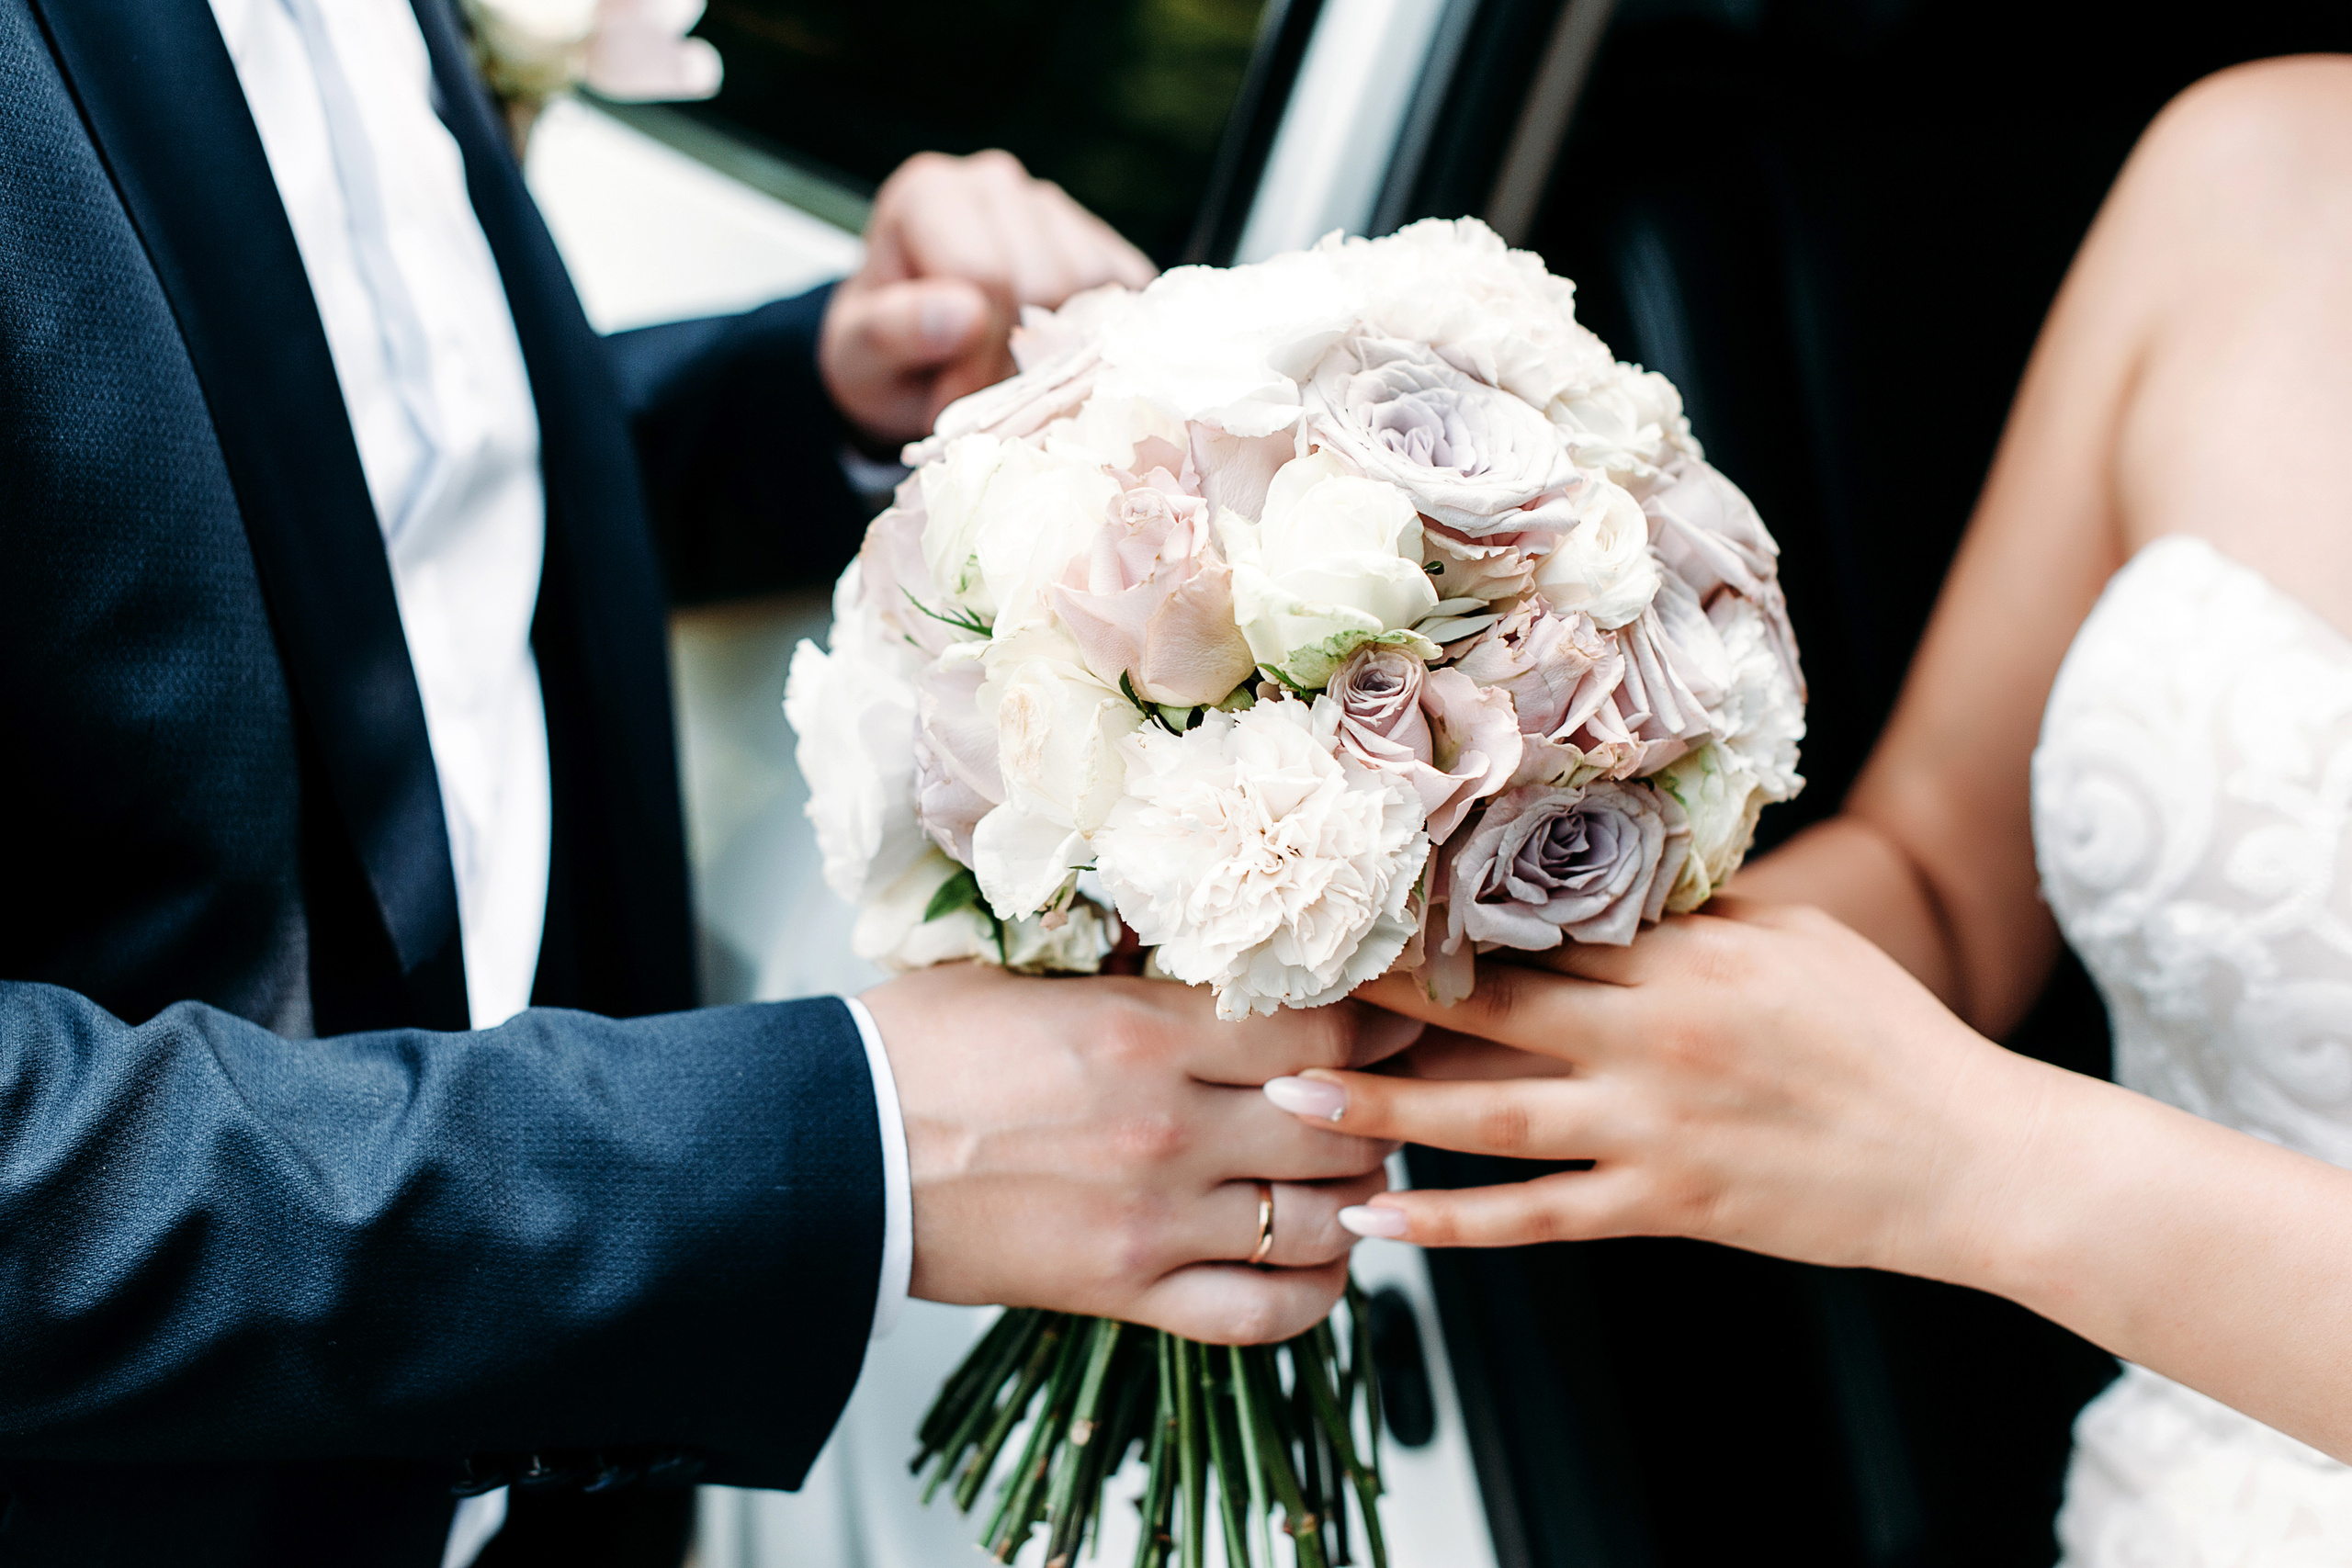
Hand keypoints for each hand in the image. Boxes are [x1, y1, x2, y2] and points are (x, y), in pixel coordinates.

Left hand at [818, 150, 1156, 450]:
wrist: (907, 355)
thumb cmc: (882, 354)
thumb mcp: (858, 357)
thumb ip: (894, 332)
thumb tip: (964, 313)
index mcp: (928, 195)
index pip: (986, 272)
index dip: (979, 356)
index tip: (952, 403)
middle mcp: (994, 184)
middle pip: (1049, 279)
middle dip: (1021, 359)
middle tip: (987, 400)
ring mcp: (1053, 208)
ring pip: (1096, 287)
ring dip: (1064, 351)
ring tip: (1016, 378)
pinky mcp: (1100, 243)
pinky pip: (1129, 294)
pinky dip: (1103, 340)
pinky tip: (1058, 360)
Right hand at [860, 964, 1418, 1342]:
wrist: (833, 1151)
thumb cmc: (922, 1048)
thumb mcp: (1034, 975)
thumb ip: (1141, 971)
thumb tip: (1230, 951)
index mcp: (1145, 1030)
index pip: (1322, 1029)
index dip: (1377, 1026)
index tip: (1392, 1018)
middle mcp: (1167, 1127)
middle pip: (1339, 1123)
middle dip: (1376, 1109)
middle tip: (1378, 1094)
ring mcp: (1153, 1218)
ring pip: (1320, 1217)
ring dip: (1351, 1195)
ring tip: (1344, 1171)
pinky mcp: (1126, 1291)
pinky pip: (1264, 1312)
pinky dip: (1312, 1292)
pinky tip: (1317, 1259)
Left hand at [1260, 900, 2050, 1278]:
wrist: (1969, 1158)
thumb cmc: (1888, 1036)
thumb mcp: (1797, 943)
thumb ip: (1697, 916)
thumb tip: (1611, 880)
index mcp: (1686, 959)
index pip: (1539, 924)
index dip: (1442, 913)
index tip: (1358, 895)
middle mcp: (1654, 1037)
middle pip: (1490, 1008)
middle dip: (1381, 995)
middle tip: (1282, 981)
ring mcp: (1654, 1129)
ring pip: (1489, 1116)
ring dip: (1383, 1106)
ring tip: (1287, 1096)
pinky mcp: (1665, 1205)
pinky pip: (1536, 1218)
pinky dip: (1452, 1221)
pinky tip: (1378, 1216)